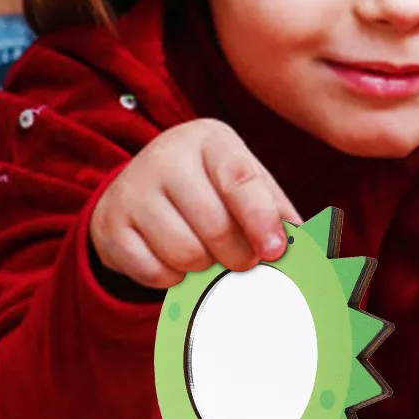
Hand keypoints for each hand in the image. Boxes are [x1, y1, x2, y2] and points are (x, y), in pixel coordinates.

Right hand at [90, 118, 299, 289]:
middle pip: (214, 226)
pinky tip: (174, 261)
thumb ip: (275, 210)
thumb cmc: (206, 187)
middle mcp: (166, 156)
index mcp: (209, 139)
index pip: (240, 179)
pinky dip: (172, 278)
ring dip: (204, 268)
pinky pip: (153, 271)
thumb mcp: (243, 182)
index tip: (275, 252)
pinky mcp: (109, 224)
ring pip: (184, 253)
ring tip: (206, 255)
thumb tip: (309, 247)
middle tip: (243, 261)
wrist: (135, 188)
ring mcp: (132, 189)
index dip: (261, 220)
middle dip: (237, 256)